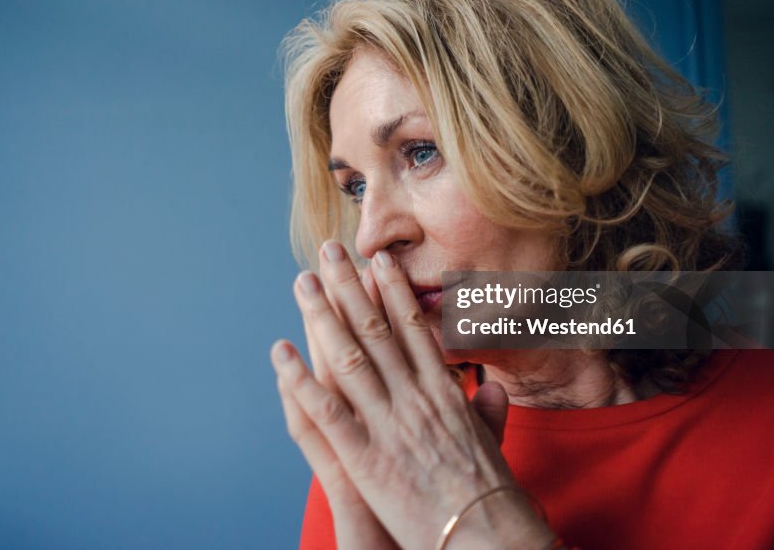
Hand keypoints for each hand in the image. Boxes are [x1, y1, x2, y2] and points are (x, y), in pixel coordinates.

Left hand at [272, 241, 555, 549]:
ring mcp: (388, 424)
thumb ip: (487, 411)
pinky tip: (280, 351)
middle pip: (375, 329)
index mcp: (443, 392)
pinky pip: (325, 411)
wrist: (490, 537)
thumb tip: (493, 388)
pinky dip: (299, 379)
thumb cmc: (493, 494)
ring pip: (348, 356)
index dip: (391, 290)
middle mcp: (414, 397)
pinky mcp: (364, 458)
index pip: (412, 328)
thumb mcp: (493, 443)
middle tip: (329, 251)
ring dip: (321, 314)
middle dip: (349, 286)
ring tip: (303, 282)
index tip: (377, 260)